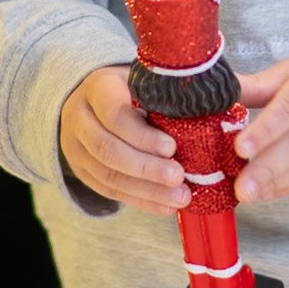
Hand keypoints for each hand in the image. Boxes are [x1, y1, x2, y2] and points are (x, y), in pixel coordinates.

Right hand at [60, 65, 191, 213]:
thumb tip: (212, 108)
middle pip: (108, 149)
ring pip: (108, 176)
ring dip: (146, 190)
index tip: (172, 147)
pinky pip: (110, 192)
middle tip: (179, 177)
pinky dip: (140, 201)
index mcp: (97, 88)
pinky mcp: (82, 172)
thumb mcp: (144, 81)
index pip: (114, 115)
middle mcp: (79, 119)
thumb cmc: (131, 89)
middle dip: (146, 168)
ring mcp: (76, 148)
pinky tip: (165, 207)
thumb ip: (167, 94)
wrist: (92, 101)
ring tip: (179, 197)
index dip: (142, 135)